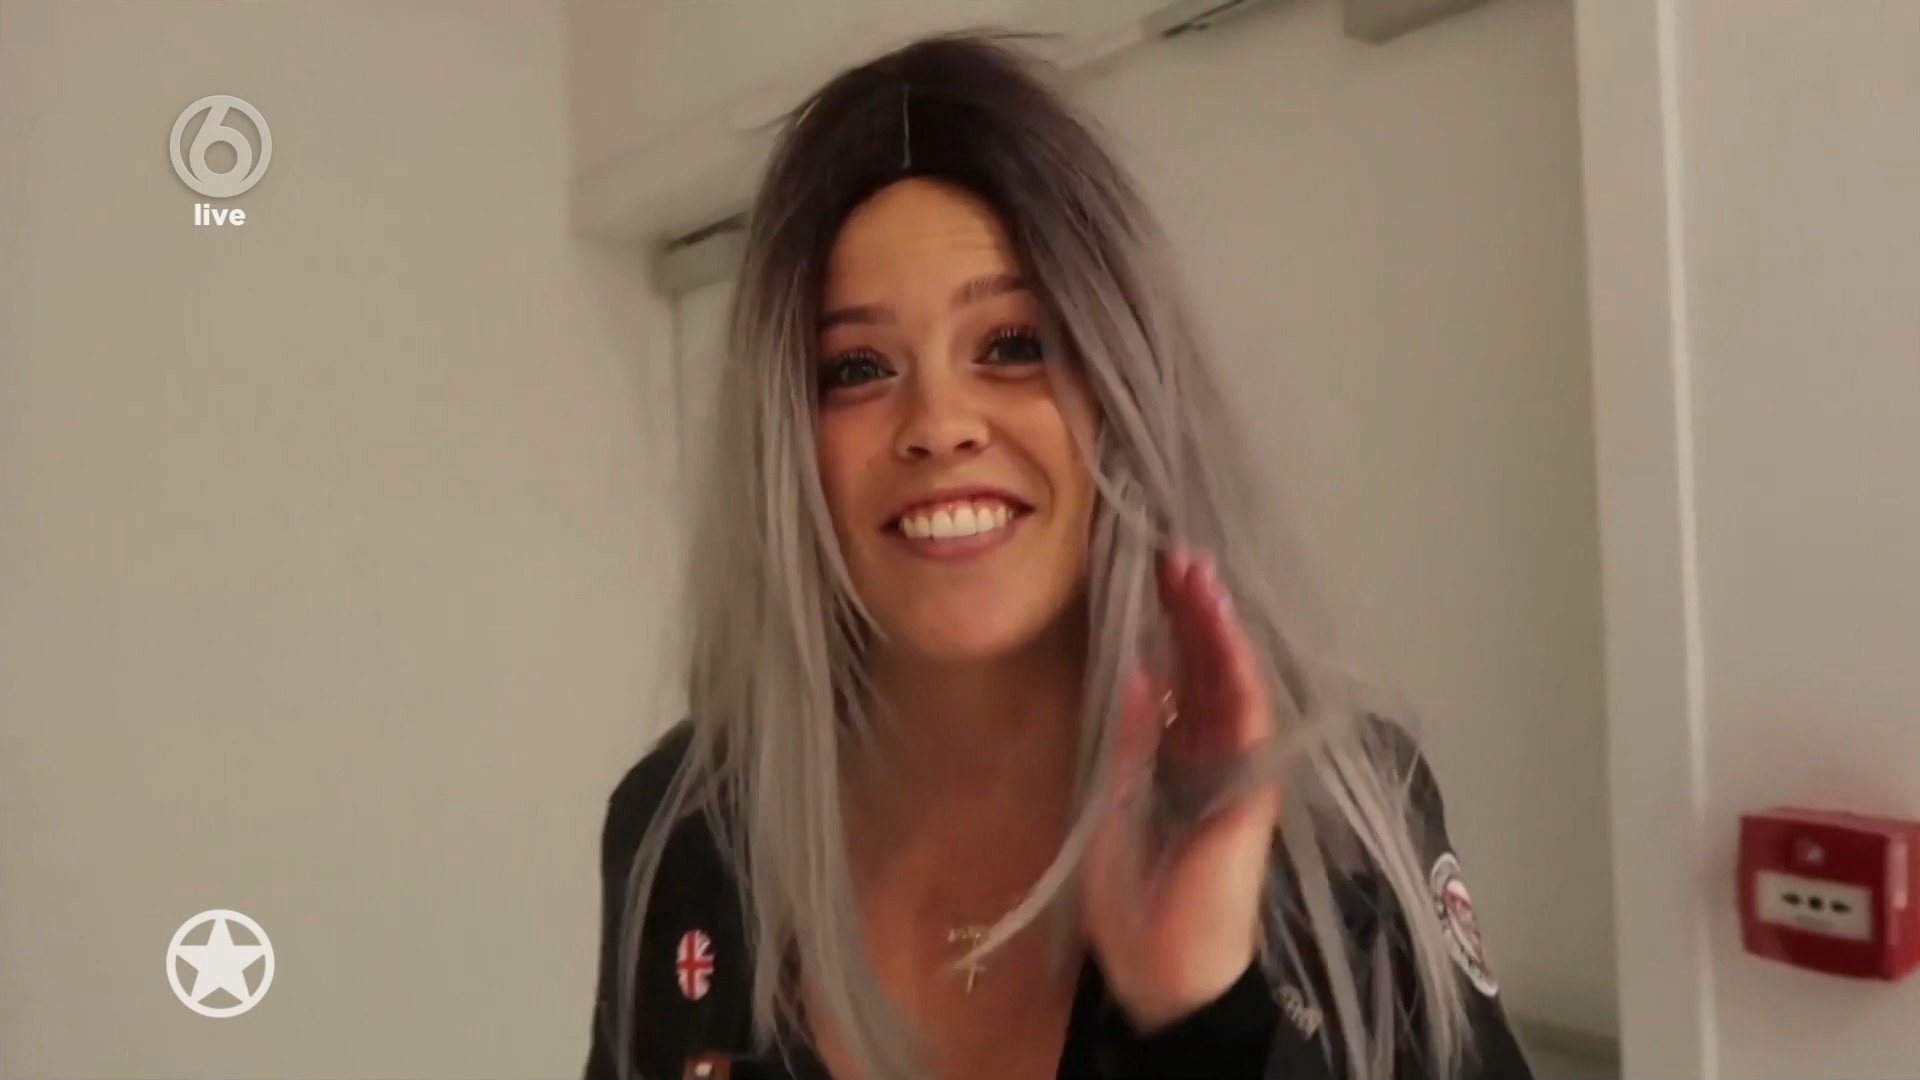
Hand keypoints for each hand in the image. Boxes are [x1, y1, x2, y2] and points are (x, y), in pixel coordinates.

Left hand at [1082, 546, 1281, 1030]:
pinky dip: (1235, 671)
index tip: (1150, 577)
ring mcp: (1238, 770)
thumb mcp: (1113, 811)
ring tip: (1197, 571)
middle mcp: (1214, 756)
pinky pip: (1245, 717)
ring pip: (1230, 681)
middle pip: (1207, 669)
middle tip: (1175, 553)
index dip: (1169, 629)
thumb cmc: (1137, 906)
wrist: (1166, 972)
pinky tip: (1220, 629)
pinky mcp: (1251, 789)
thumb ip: (1127, 746)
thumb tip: (1128, 676)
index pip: (1179, 679)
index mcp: (1180, 760)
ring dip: (1216, 626)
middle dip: (1192, 611)